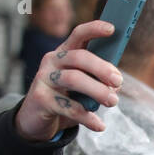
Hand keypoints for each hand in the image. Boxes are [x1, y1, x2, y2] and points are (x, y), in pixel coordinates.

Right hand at [13, 20, 123, 141]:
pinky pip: (69, 107)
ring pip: (73, 79)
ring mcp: (44, 78)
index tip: (112, 29)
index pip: (78, 35)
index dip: (94, 29)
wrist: (36, 120)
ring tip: (112, 102)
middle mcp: (52, 61)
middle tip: (118, 81)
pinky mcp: (40, 99)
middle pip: (79, 57)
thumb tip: (115, 84)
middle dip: (102, 68)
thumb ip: (98, 81)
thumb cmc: (64, 98)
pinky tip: (99, 125)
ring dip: (97, 90)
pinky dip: (87, 117)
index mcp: (64, 53)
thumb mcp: (82, 87)